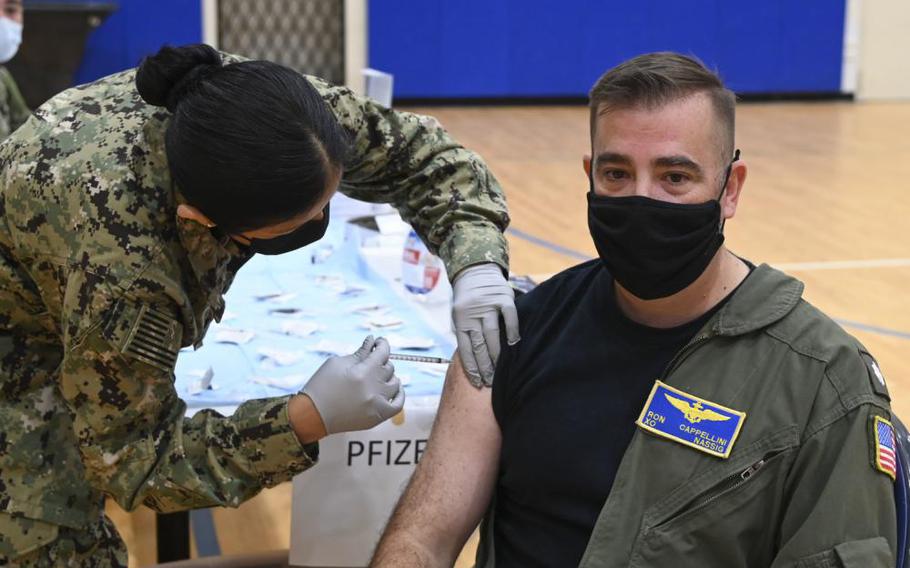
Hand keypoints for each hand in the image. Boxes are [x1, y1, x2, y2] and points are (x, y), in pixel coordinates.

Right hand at [302, 336, 404, 434]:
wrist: (312, 415)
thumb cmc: (321, 386)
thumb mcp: (337, 363)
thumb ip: (359, 353)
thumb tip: (372, 341)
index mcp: (362, 372)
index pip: (383, 352)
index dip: (382, 344)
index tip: (379, 342)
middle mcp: (373, 388)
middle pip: (388, 368)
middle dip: (379, 362)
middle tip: (369, 362)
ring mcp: (377, 404)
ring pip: (394, 383)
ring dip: (387, 377)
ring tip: (377, 377)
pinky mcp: (377, 417)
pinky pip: (398, 404)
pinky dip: (399, 394)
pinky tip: (394, 388)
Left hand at [452, 263, 519, 386]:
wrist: (475, 271)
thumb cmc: (467, 300)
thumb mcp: (460, 316)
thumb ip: (466, 334)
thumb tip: (473, 361)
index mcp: (460, 320)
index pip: (464, 349)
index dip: (471, 367)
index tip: (477, 383)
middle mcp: (473, 313)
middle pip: (478, 345)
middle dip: (484, 366)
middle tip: (490, 382)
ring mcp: (488, 305)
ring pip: (492, 334)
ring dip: (496, 355)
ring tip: (500, 371)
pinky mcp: (504, 298)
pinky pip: (509, 317)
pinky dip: (512, 330)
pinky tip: (513, 344)